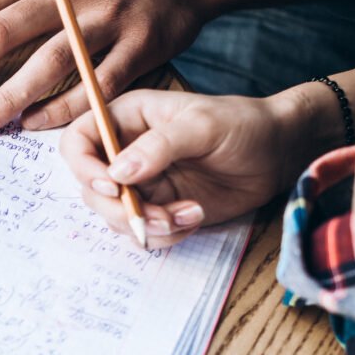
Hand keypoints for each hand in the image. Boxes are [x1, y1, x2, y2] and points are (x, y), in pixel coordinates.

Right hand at [60, 89, 323, 247]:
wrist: (277, 153)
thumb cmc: (241, 124)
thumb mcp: (201, 125)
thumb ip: (159, 146)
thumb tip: (117, 173)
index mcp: (126, 119)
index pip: (78, 142)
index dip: (84, 167)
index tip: (113, 185)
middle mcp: (125, 152)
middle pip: (91, 189)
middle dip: (121, 209)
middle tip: (157, 215)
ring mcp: (141, 184)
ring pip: (115, 216)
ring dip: (147, 225)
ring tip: (188, 215)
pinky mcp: (159, 209)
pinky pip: (143, 232)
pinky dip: (165, 235)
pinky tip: (194, 218)